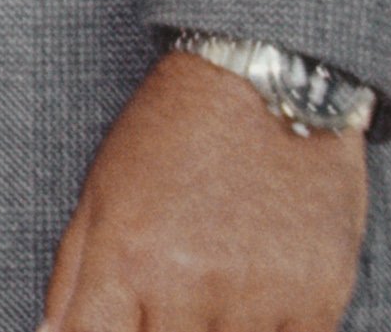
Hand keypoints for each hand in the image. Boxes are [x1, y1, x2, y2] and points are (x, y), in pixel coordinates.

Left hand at [41, 46, 371, 331]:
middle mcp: (189, 283)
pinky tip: (255, 309)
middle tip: (168, 305)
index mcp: (126, 256)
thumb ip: (73, 279)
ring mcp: (257, 295)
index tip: (118, 328)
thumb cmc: (174, 133)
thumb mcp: (102, 193)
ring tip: (210, 298)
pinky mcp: (318, 299)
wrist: (266, 83)